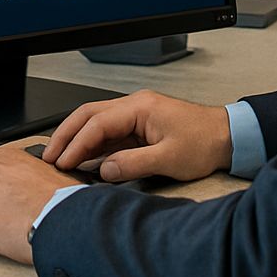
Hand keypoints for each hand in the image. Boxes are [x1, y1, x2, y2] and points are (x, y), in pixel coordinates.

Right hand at [43, 89, 231, 181]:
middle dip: (66, 134)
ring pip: (95, 122)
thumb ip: (133, 164)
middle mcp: (134, 106)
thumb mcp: (169, 158)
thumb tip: (104, 171)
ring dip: (76, 139)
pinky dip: (92, 145)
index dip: (77, 144)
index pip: (97, 123)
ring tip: (59, 158)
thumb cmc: (205, 142)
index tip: (64, 162)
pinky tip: (83, 160)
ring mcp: (136, 115)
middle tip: (48, 156)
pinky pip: (108, 133)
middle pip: (88, 115)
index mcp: (140, 107)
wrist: (228, 136)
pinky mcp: (139, 126)